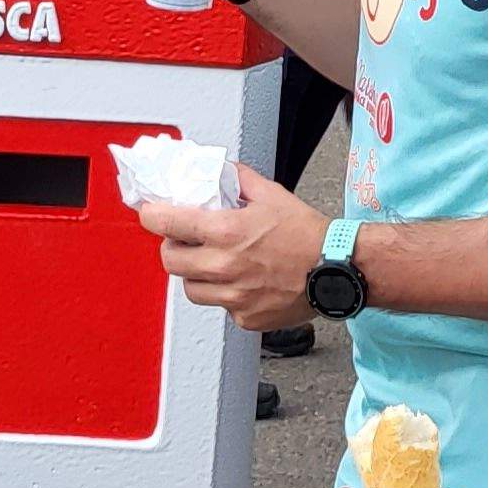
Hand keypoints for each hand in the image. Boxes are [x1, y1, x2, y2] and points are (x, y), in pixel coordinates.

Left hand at [136, 166, 324, 329]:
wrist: (337, 269)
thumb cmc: (309, 234)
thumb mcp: (272, 195)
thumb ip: (238, 180)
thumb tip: (219, 170)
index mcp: (227, 231)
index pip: (167, 224)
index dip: (152, 215)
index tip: (150, 213)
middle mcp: (225, 266)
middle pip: (170, 261)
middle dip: (172, 248)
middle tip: (183, 241)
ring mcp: (234, 297)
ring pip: (190, 289)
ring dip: (195, 275)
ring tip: (214, 264)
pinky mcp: (245, 318)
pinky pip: (220, 308)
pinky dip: (225, 296)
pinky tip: (243, 282)